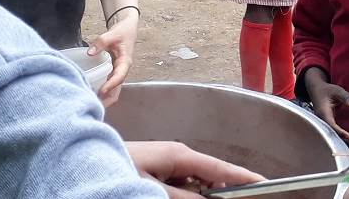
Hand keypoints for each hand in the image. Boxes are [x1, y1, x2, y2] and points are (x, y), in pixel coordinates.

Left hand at [88, 9, 139, 106]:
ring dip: (105, 97)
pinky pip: (109, 83)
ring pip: (114, 89)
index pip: (119, 76)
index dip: (111, 85)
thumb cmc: (123, 31)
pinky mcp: (113, 70)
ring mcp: (118, 71)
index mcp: (125, 62)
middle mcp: (122, 69)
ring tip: (92, 103)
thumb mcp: (112, 34)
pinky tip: (92, 94)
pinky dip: (102, 91)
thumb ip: (101, 42)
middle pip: (117, 88)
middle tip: (94, 105)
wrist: (128, 28)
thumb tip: (90, 53)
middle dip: (108, 98)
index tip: (101, 92)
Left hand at [126, 141, 263, 197]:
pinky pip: (180, 184)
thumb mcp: (151, 188)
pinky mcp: (157, 170)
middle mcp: (176, 155)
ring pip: (195, 184)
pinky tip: (182, 197)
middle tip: (235, 197)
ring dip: (200, 195)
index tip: (264, 184)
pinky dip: (186, 193)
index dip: (244, 178)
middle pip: (210, 178)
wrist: (84, 159)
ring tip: (202, 195)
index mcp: (179, 154)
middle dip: (220, 192)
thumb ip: (184, 197)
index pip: (220, 169)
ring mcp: (167, 162)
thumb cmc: (114, 168)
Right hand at [304, 68, 348, 144]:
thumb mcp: (337, 90)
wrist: (317, 90)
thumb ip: (346, 97)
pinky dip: (343, 135)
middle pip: (332, 133)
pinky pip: (335, 131)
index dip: (339, 131)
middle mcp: (322, 120)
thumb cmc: (327, 90)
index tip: (348, 135)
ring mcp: (324, 123)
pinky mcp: (328, 123)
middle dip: (345, 138)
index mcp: (323, 112)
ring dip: (345, 139)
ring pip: (334, 134)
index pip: (330, 124)